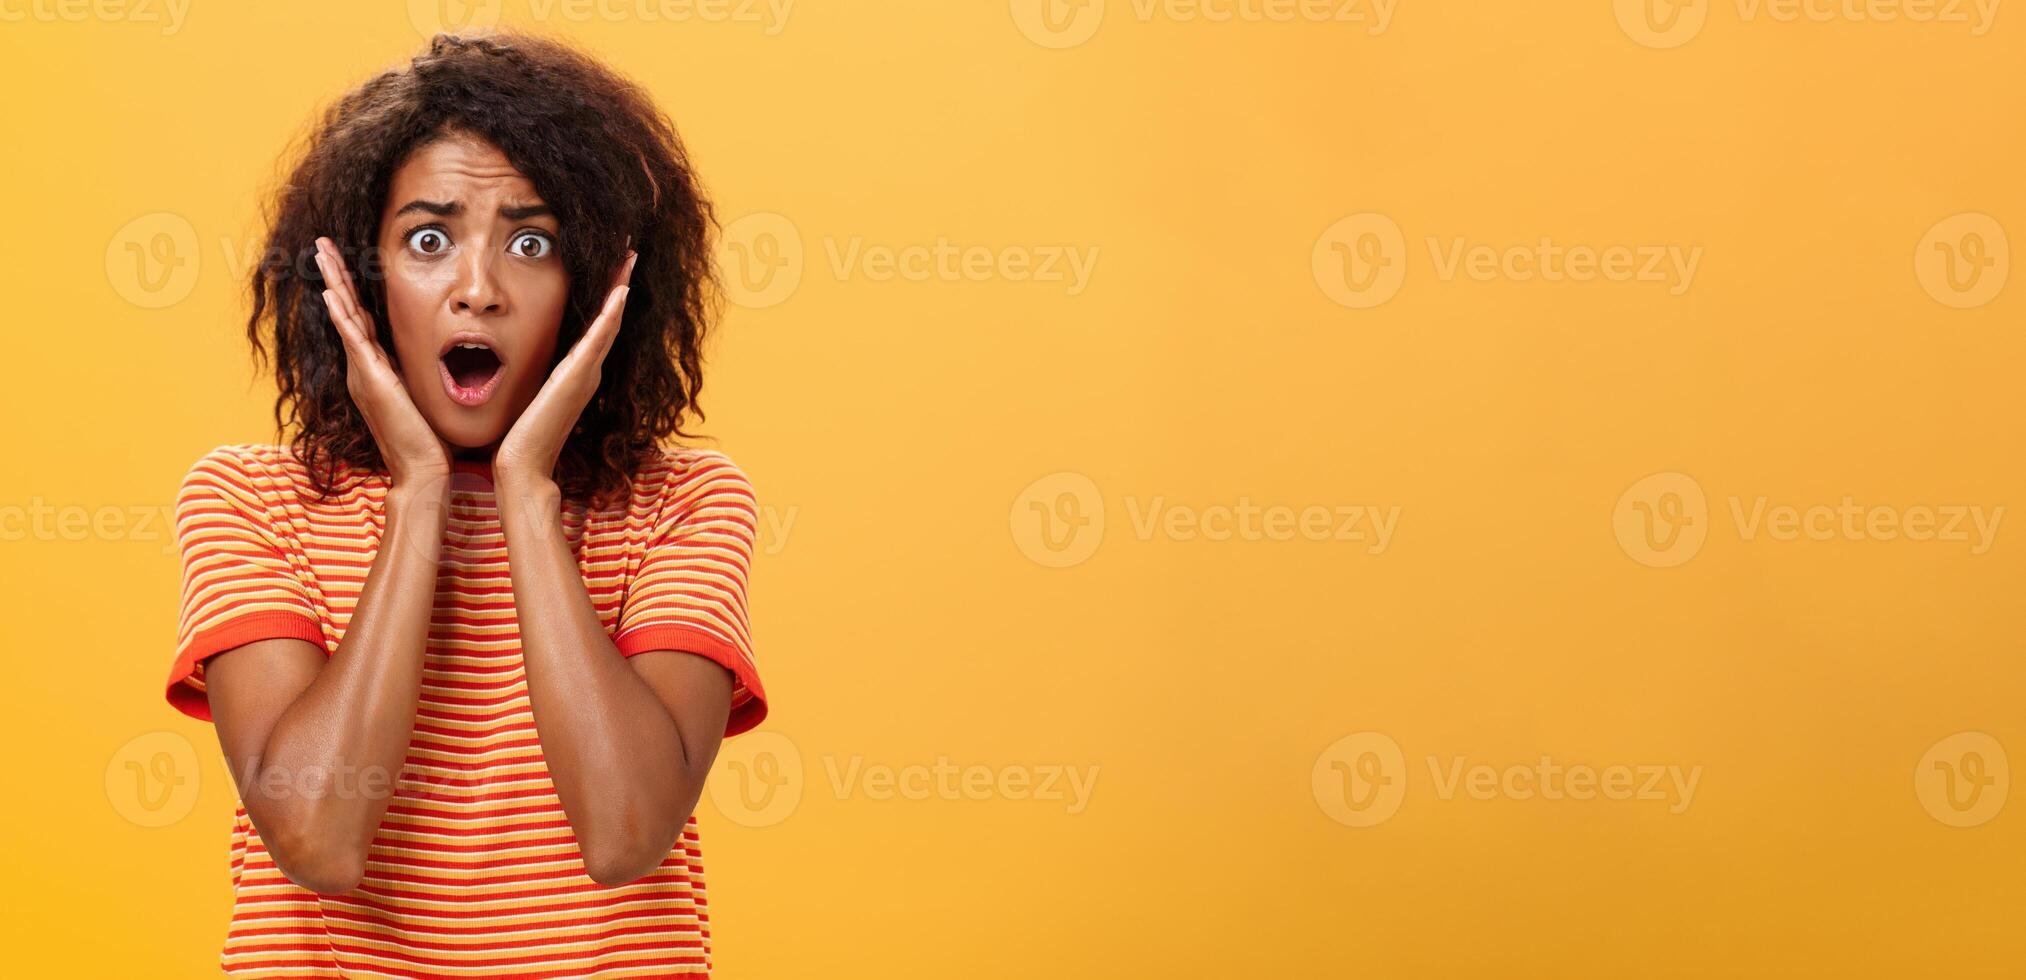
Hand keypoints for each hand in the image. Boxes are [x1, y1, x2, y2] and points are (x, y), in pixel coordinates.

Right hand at [314, 236, 452, 487]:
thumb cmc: (427, 436)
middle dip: (335, 274)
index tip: (344, 260)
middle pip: (345, 309)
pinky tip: (331, 293)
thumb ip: (416, 372)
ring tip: (322, 253)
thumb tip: (435, 354)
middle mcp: (362, 367)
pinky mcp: (372, 381)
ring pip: (344, 317)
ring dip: (333, 282)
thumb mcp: (420, 392)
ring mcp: (363, 373)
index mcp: (374, 368)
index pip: (359, 318)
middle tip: (323, 243)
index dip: (351, 288)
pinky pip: (353, 341)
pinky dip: (341, 315)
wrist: (422, 468)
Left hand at [494, 249, 637, 489]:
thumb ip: (530, 374)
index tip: (612, 264)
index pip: (597, 323)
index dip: (607, 292)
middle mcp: (587, 369)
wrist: (521, 463)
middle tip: (630, 247)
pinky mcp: (578, 377)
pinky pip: (600, 338)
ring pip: (611, 320)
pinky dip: (611, 313)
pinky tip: (620, 291)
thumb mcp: (527, 393)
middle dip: (620, 279)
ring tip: (630, 255)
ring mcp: (586, 372)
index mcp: (576, 371)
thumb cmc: (519, 435)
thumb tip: (515, 357)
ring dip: (621, 286)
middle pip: (611, 315)